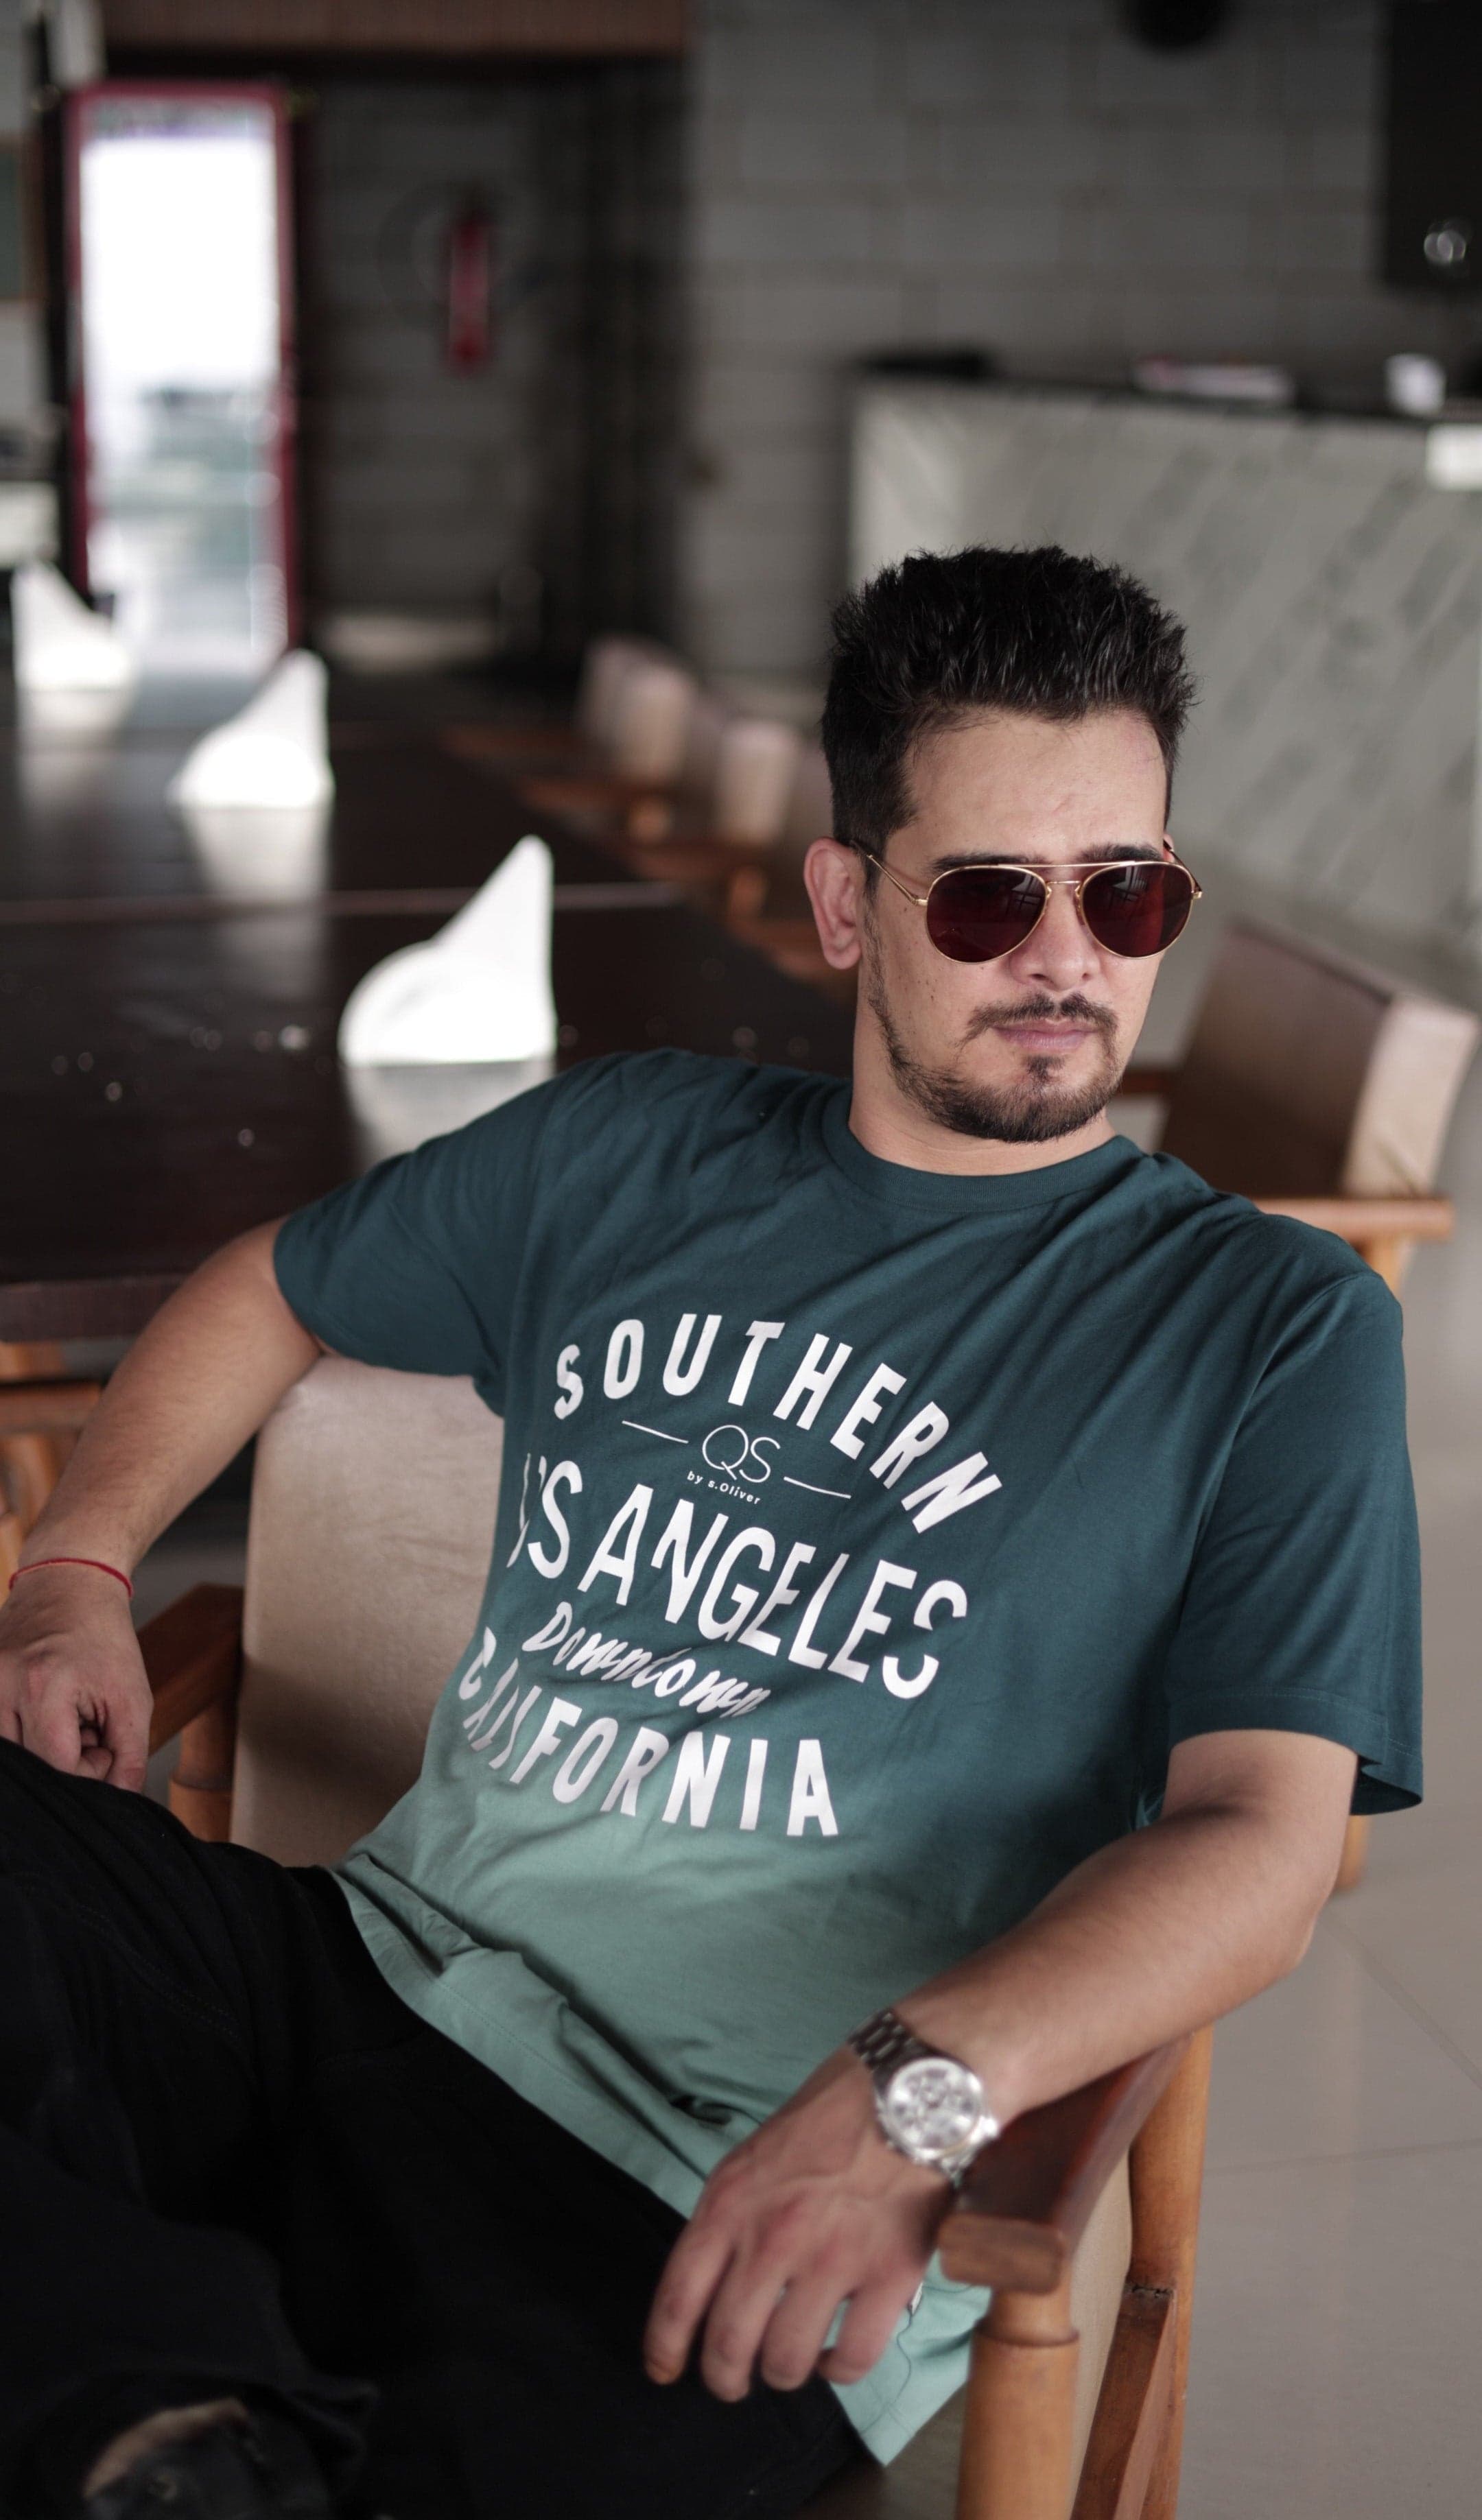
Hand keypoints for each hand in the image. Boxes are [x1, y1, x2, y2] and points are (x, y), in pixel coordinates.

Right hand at [0, 1564, 150, 1785]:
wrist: (68, 1584)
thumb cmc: (105, 1640)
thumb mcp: (132, 1696)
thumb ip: (128, 1756)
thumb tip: (118, 1802)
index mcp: (43, 1686)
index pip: (56, 1766)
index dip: (87, 1771)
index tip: (103, 1745)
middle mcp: (1, 1686)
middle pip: (30, 1763)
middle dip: (64, 1759)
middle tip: (86, 1728)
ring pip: (11, 1753)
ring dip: (41, 1747)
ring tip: (63, 1717)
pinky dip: (22, 1732)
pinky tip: (42, 1712)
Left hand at [643, 2048, 948, 2401]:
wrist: (910, 2088)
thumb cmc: (832, 2112)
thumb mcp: (756, 2154)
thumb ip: (734, 2216)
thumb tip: (722, 2280)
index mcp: (731, 2201)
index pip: (679, 2296)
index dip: (665, 2347)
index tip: (664, 2371)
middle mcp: (773, 2237)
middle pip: (729, 2344)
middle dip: (726, 2378)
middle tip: (734, 2382)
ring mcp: (832, 2259)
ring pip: (788, 2361)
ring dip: (785, 2373)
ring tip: (792, 2363)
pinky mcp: (889, 2274)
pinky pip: (855, 2357)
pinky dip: (841, 2370)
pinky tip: (838, 2357)